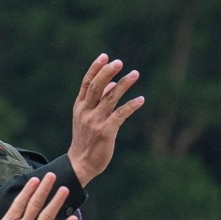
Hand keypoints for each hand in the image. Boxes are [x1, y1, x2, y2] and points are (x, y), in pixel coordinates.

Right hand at [67, 54, 142, 185]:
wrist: (81, 163)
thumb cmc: (86, 139)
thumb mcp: (88, 118)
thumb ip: (99, 100)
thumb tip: (112, 83)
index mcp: (80, 107)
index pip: (86, 83)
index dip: (95, 69)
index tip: (104, 56)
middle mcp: (85, 112)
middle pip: (96, 87)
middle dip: (107, 73)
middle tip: (119, 62)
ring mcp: (94, 122)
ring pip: (109, 98)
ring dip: (123, 85)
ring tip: (135, 73)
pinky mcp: (105, 132)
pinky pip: (120, 115)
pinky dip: (131, 106)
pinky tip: (140, 100)